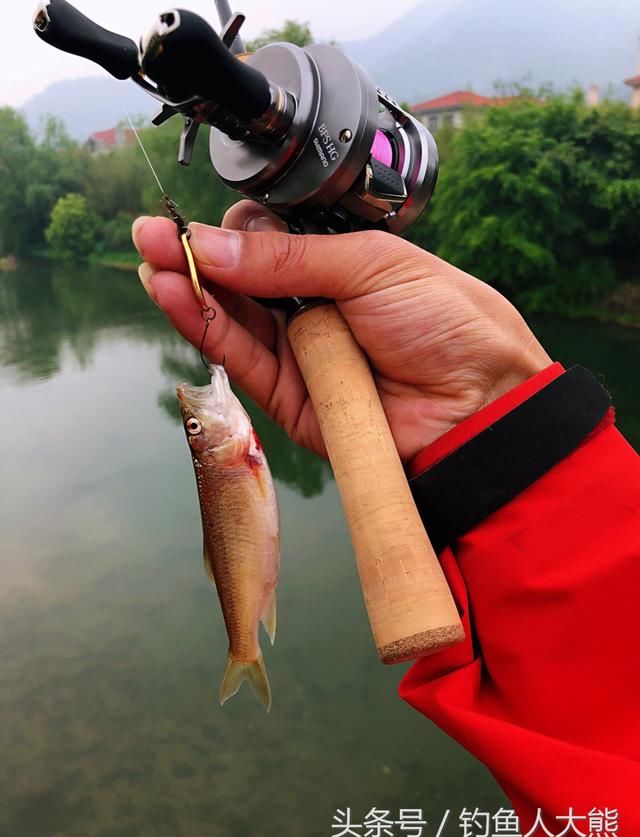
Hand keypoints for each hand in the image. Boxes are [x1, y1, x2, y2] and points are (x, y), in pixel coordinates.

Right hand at [132, 202, 550, 460]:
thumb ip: (287, 258)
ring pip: (231, 319)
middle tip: (149, 234)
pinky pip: (240, 359)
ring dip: (188, 289)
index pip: (268, 241)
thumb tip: (213, 243)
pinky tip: (177, 297)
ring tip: (151, 259)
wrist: (478, 401)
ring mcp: (298, 353)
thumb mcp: (369, 264)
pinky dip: (206, 328)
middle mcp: (313, 307)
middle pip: (239, 281)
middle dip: (194, 256)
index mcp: (339, 265)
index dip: (235, 232)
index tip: (210, 223)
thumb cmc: (445, 321)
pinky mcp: (289, 398)